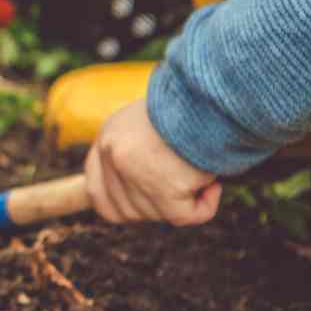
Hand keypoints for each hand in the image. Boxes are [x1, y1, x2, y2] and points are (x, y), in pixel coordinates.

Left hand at [83, 101, 220, 225]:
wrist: (210, 94)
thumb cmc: (191, 102)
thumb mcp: (152, 119)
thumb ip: (141, 150)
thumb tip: (152, 183)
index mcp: (108, 136)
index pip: (96, 190)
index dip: (121, 201)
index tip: (148, 198)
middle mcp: (113, 155)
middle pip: (128, 209)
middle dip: (158, 204)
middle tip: (185, 180)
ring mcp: (134, 175)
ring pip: (159, 213)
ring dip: (185, 199)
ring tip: (202, 167)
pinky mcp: (162, 191)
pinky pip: (187, 216)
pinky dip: (205, 206)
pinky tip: (214, 183)